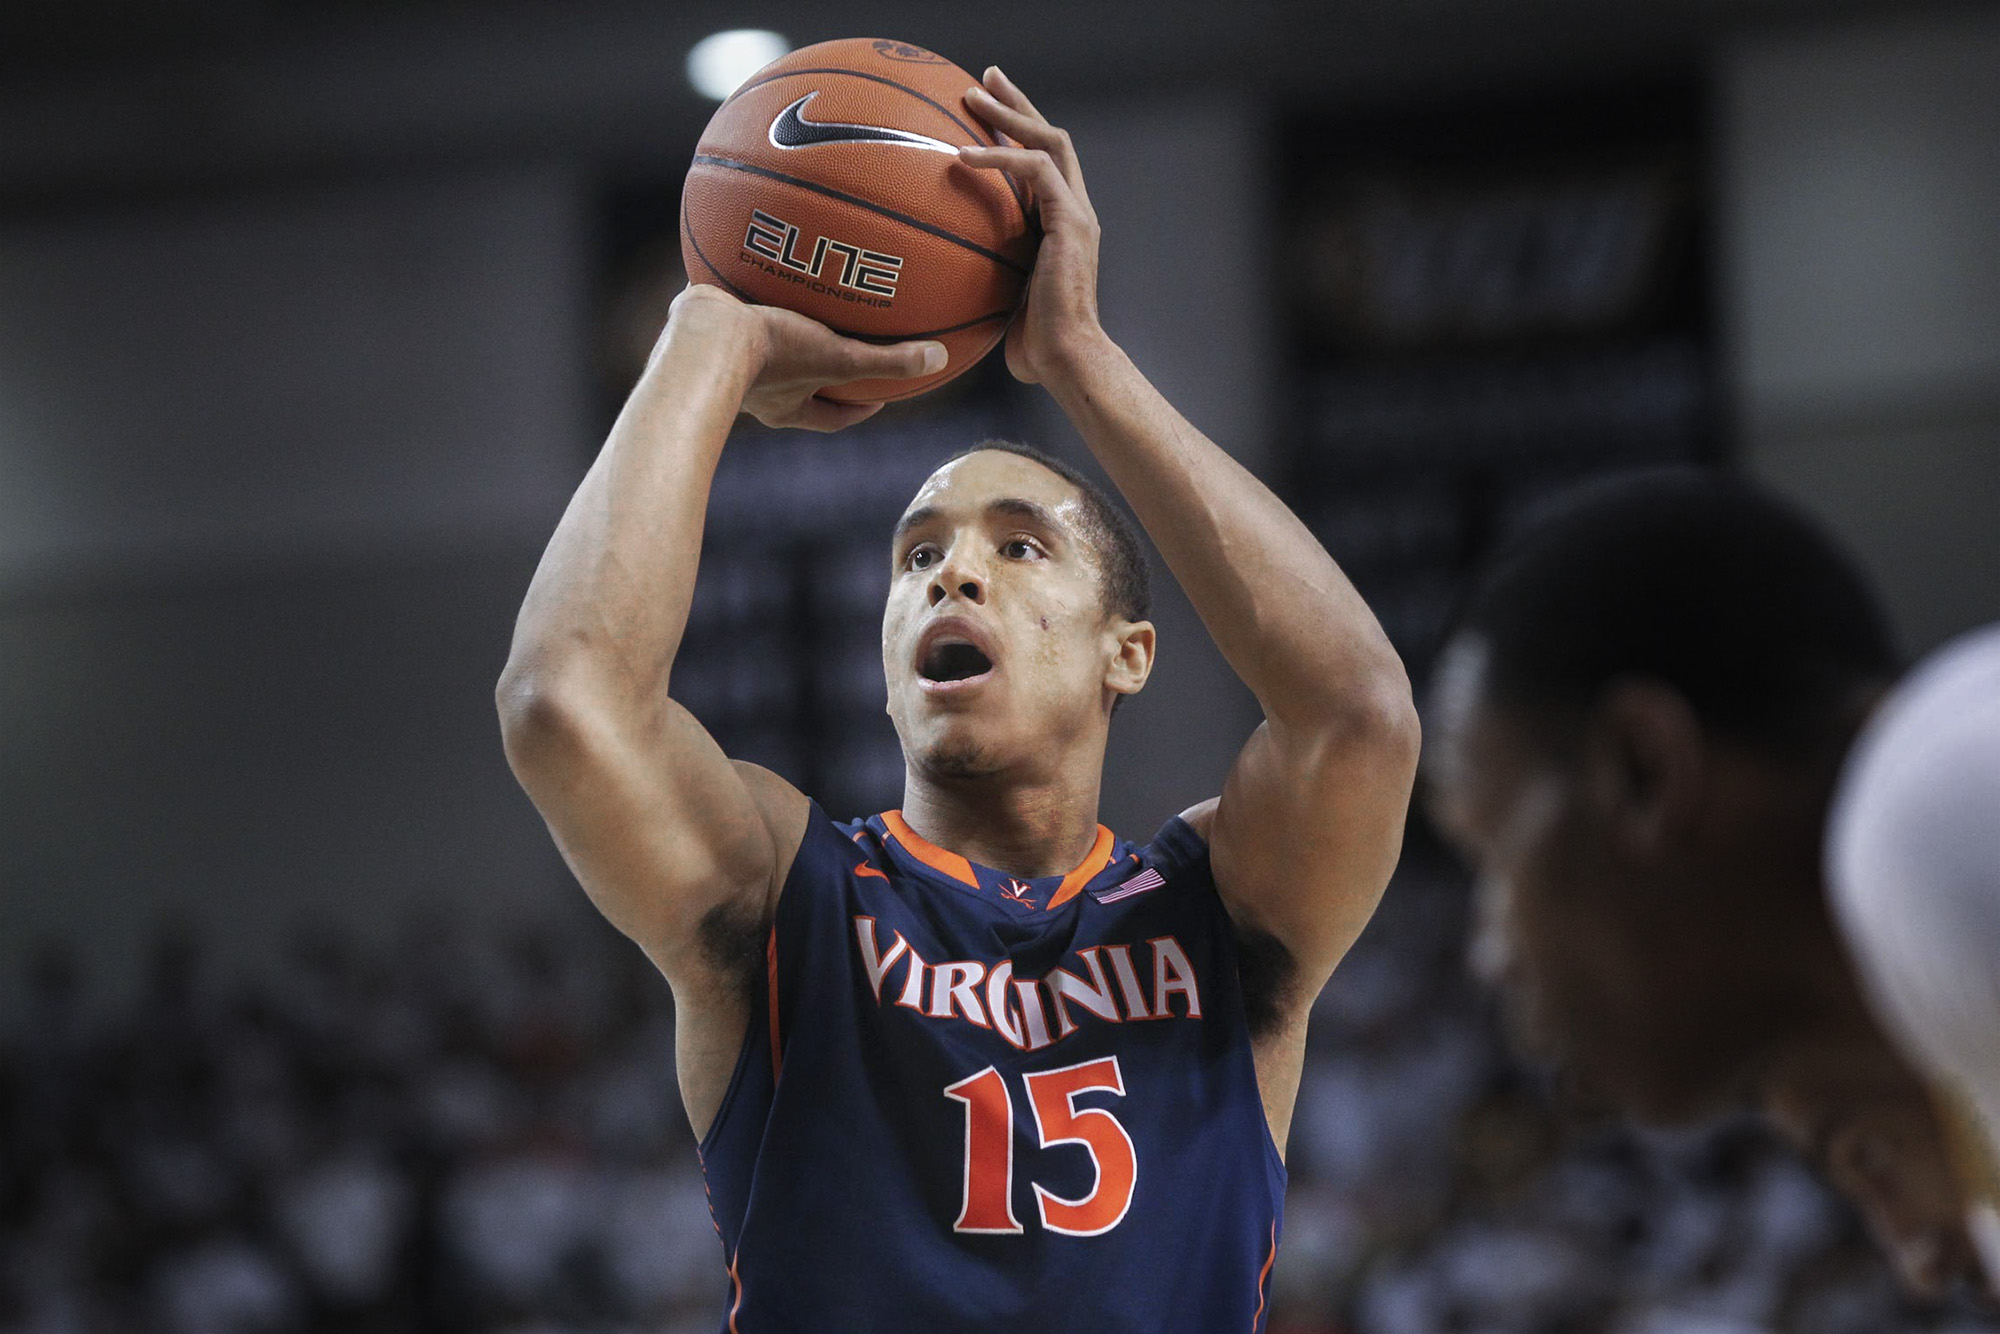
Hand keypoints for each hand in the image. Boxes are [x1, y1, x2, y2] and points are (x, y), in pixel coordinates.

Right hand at [662, 285, 945, 431]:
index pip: (831, 418)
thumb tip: (939, 358)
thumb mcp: (839, 357)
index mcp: (785, 406)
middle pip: (798, 384)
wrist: (702, 336)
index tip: (879, 396)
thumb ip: (887, 362)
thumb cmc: (770, 355)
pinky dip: (750, 290)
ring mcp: (728, 361)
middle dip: (821, 370)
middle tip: (846, 351)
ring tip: (804, 303)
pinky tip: (760, 258)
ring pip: (765, 348)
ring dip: (785, 330)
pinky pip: (736, 309)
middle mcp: (756, 390)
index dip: (858, 409)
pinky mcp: (708, 328)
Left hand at [958, 68, 1104, 385]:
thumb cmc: (1036, 347)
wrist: (1069, 359)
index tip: (986, 110)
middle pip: (1051, 138)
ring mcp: (1078, 214)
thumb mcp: (1002, 301)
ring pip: (1050, 141)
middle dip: (1017, 104)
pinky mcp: (1073, 222)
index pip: (1043, 164)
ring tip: (972, 95)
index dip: (1016, 132)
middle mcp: (1075, 212)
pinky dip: (1000, 156)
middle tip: (984, 77)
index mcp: (1062, 226)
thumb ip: (984, 279)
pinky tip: (963, 155)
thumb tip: (941, 283)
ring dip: (1010, 113)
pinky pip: (1036, 171)